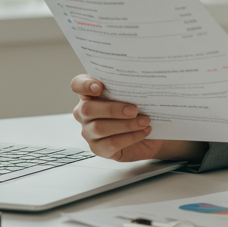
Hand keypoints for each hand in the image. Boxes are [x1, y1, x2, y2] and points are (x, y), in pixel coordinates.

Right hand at [71, 75, 205, 162]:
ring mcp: (89, 131)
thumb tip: (143, 78)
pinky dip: (130, 137)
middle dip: (113, 109)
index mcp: (90, 94)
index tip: (99, 86)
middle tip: (135, 109)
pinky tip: (144, 132)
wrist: (149, 131)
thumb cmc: (139, 109)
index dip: (85, 85)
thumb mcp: (135, 95)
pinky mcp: (98, 148)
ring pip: (100, 128)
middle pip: (88, 109)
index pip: (78, 85)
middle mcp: (84, 112)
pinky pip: (111, 143)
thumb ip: (131, 86)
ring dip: (126, 124)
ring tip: (145, 121)